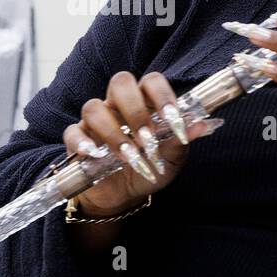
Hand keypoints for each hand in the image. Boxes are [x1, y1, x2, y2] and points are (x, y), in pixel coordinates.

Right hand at [62, 71, 214, 215]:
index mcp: (145, 102)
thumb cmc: (150, 168)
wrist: (125, 196)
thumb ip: (183, 140)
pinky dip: (82, 142)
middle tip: (147, 139)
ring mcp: (96, 121)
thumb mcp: (172, 159)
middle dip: (135, 110)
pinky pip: (72, 132)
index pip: (151, 81)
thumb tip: (203, 125)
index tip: (173, 119)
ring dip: (113, 133)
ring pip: (94, 107)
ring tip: (129, 157)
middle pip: (120, 83)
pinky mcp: (77, 139)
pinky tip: (95, 155)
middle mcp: (118, 105)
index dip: (162, 95)